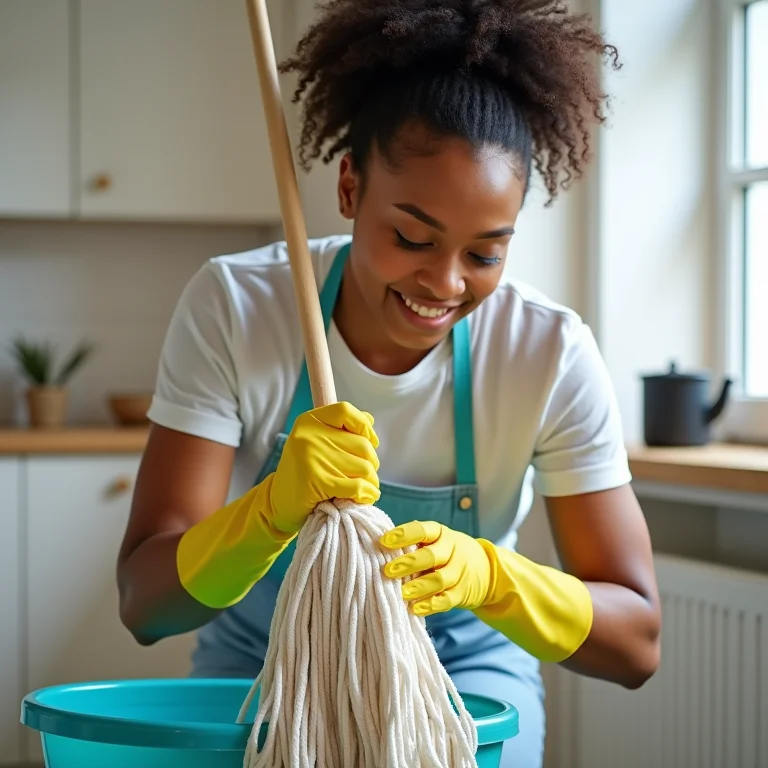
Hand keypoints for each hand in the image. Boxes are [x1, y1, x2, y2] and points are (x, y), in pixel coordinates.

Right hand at [269, 402, 380, 532]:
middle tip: (365, 474)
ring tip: (364, 487)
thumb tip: (370, 419)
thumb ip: (340, 429)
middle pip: (362, 444)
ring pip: (364, 467)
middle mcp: (309, 435)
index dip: (364, 426)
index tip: (371, 442)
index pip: (345, 410)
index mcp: (308, 421)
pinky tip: (365, 497)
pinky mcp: (318, 482)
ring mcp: (313, 458)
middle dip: (371, 462)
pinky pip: (357, 486)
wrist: (278, 502)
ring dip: (370, 481)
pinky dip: (367, 494)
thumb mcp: (315, 442)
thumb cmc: (303, 471)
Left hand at [379, 521, 491, 615]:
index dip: (403, 535)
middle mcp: (451, 550)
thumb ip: (412, 545)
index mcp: (439, 533)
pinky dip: (431, 605)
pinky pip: (447, 600)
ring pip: (439, 579)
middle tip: (388, 571)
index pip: (421, 530)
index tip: (384, 541)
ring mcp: (459, 572)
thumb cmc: (444, 553)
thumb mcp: (435, 541)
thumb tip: (377, 550)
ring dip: (419, 586)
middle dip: (409, 563)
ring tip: (402, 593)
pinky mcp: (462, 593)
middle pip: (431, 555)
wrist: (485, 569)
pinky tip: (415, 609)